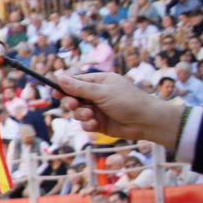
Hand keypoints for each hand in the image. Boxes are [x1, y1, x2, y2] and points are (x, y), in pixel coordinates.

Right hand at [54, 71, 184, 147]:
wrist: (147, 122)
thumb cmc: (128, 101)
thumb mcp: (102, 92)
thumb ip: (79, 87)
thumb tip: (59, 77)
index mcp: (99, 82)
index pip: (76, 82)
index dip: (64, 87)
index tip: (55, 92)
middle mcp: (97, 95)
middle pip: (73, 98)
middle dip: (72, 103)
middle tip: (73, 105)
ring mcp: (98, 109)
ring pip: (77, 112)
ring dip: (81, 115)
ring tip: (90, 116)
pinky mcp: (99, 123)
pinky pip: (85, 123)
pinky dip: (88, 124)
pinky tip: (95, 124)